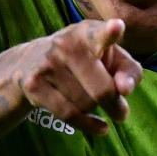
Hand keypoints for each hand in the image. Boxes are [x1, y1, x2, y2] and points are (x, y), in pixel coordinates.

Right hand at [19, 18, 142, 135]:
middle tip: (121, 111)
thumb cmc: (84, 61)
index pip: (100, 33)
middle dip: (114, 104)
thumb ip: (129, 71)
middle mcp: (66, 44)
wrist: (27, 63)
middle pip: (103, 89)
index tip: (117, 27)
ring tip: (92, 102)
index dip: (109, 32)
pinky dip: (88, 125)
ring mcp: (47, 64)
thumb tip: (124, 90)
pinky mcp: (33, 85)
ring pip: (85, 104)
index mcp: (89, 32)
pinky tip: (101, 128)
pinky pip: (68, 114)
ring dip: (95, 109)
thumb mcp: (109, 58)